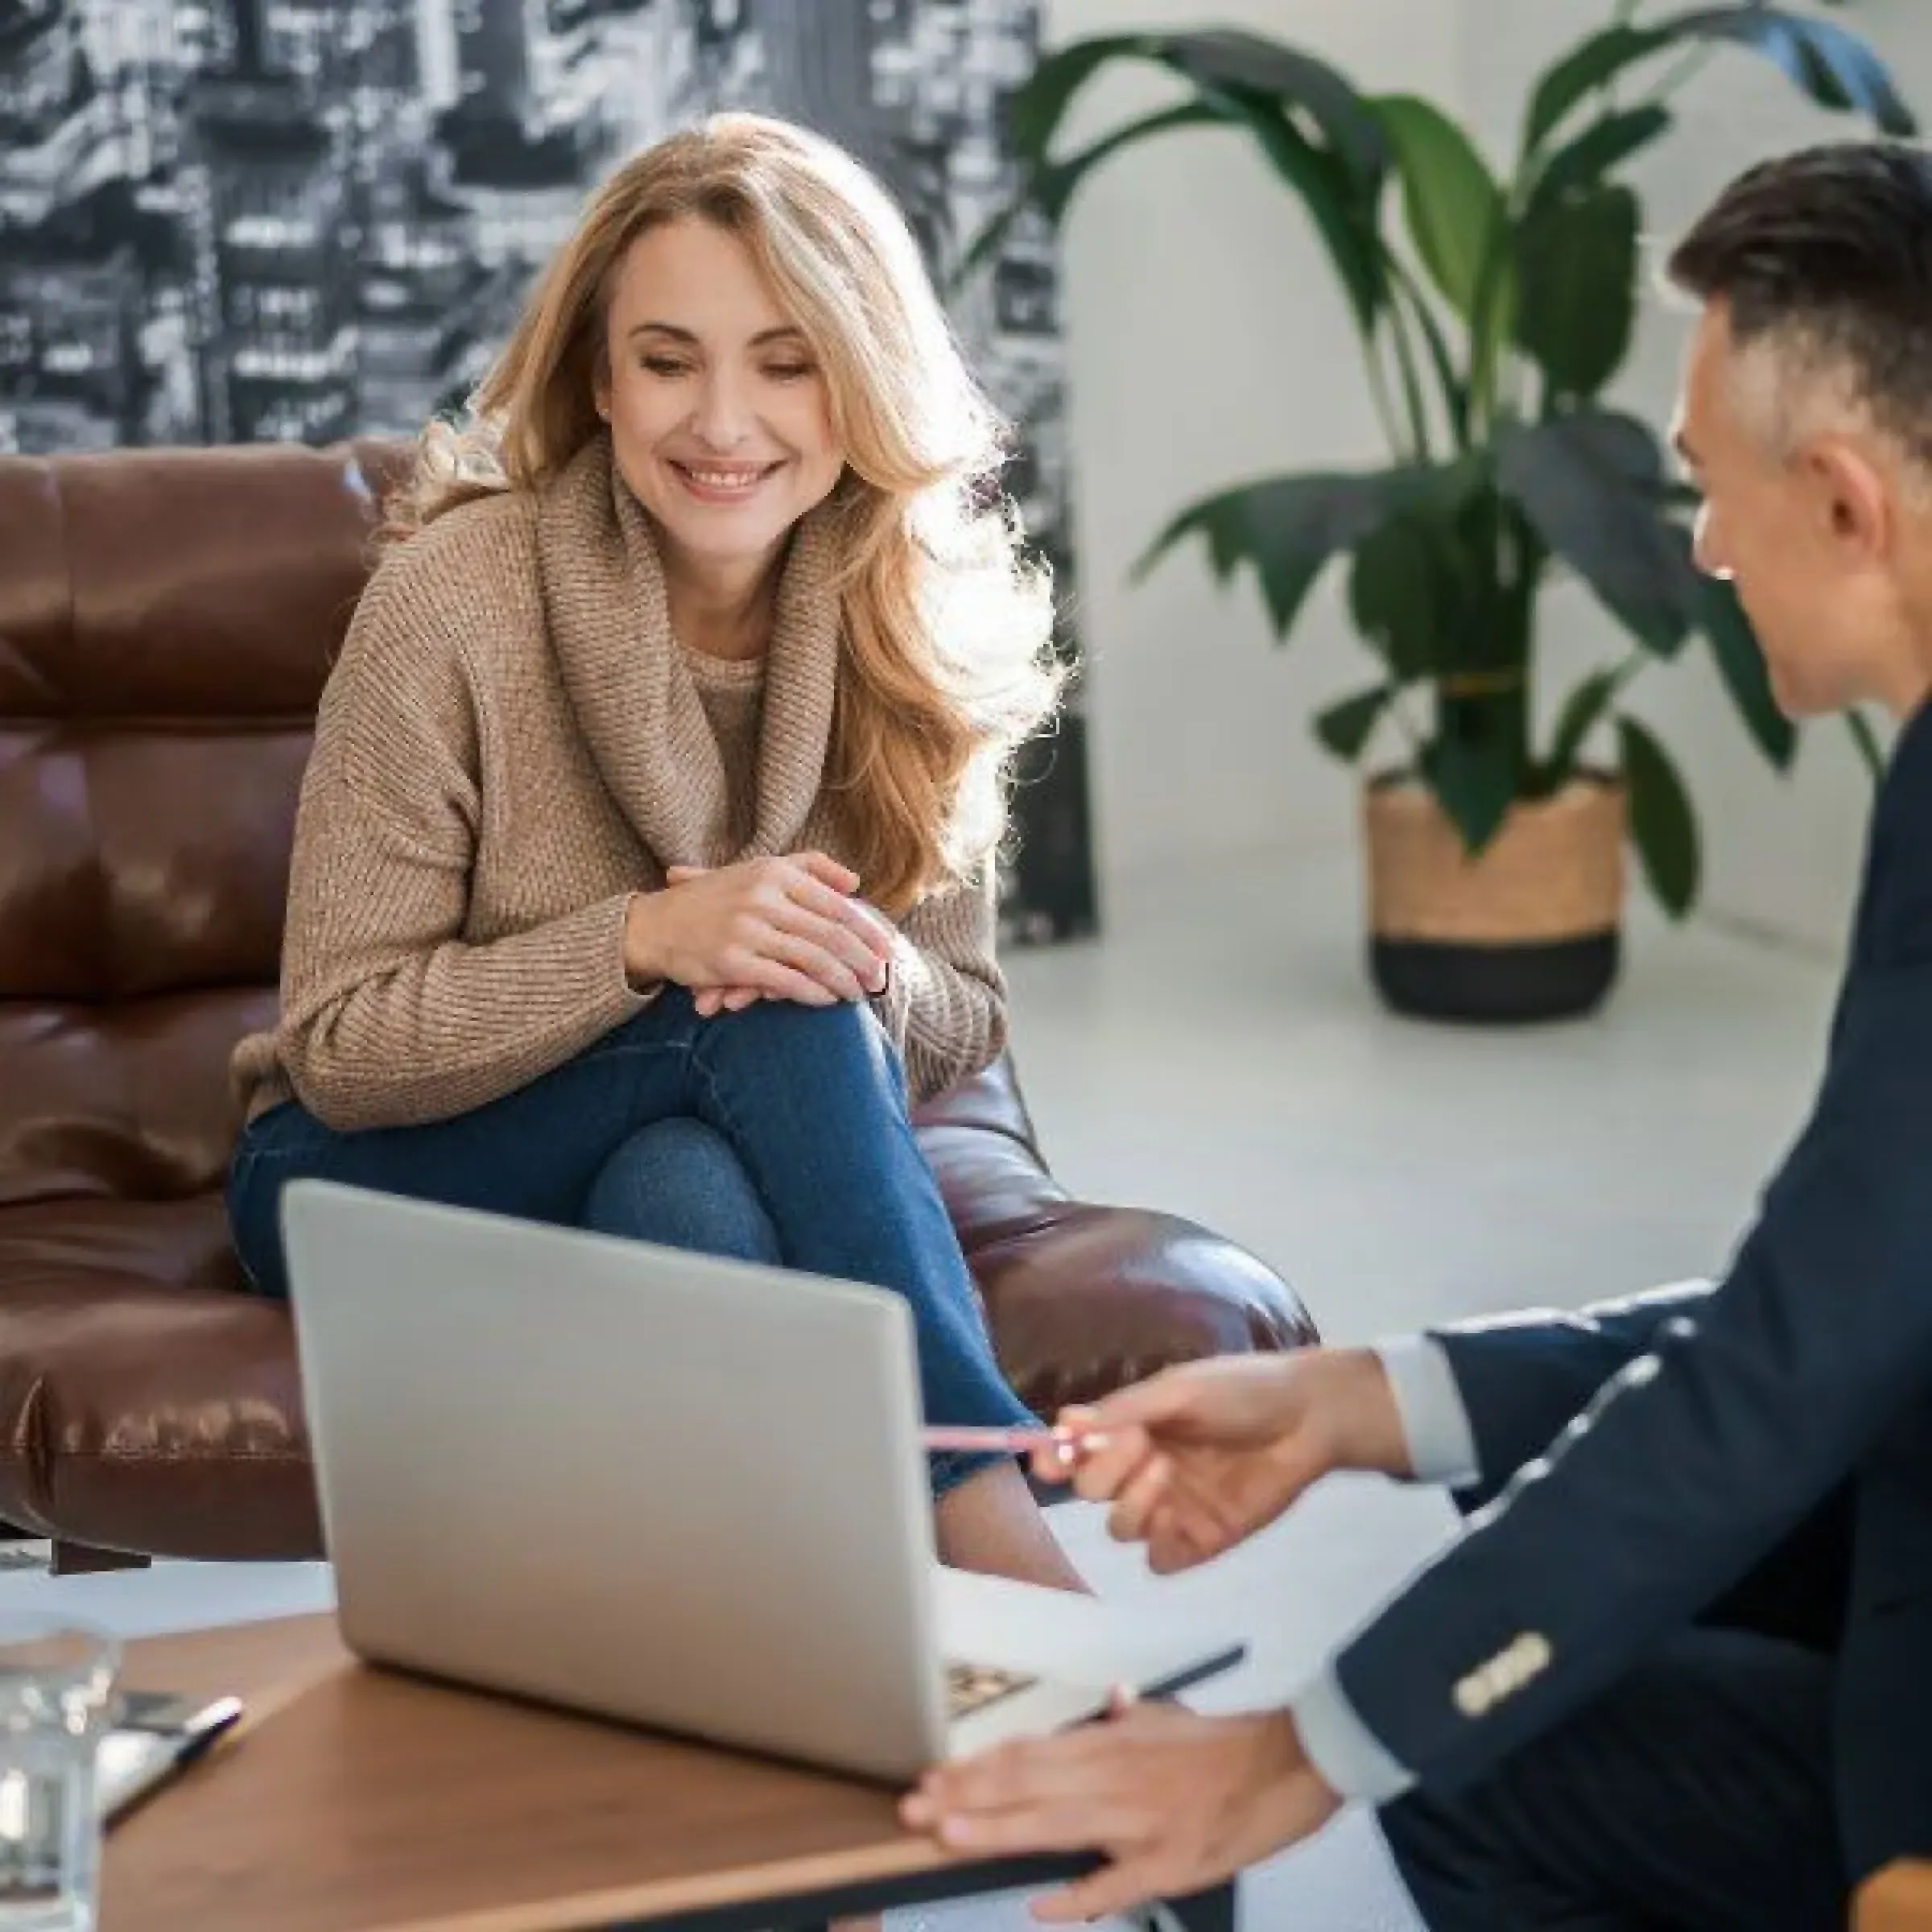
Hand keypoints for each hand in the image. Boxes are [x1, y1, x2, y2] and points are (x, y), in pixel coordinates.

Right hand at [624, 853, 892, 1007]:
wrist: (655, 925)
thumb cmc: (714, 899)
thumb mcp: (758, 869)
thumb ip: (808, 868)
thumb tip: (855, 883)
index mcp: (773, 872)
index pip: (833, 902)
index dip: (865, 928)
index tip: (887, 947)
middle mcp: (762, 897)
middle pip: (829, 932)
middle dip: (861, 959)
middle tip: (881, 978)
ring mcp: (747, 929)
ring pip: (812, 958)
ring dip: (842, 980)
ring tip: (859, 994)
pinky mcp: (733, 961)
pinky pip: (785, 981)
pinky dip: (812, 993)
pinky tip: (827, 1000)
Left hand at [900, 1699, 1340, 1922]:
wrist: (1294, 1764)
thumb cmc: (1228, 1747)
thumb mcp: (1169, 1720)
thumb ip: (1129, 1719)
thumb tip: (1108, 1702)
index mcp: (1113, 1741)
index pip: (1028, 1752)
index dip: (977, 1766)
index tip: (933, 1777)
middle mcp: (1117, 1776)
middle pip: (1029, 1784)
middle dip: (967, 1797)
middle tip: (916, 1808)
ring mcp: (1142, 1822)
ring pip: (1056, 1825)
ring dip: (998, 1832)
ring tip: (950, 1837)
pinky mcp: (1171, 1864)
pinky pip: (1113, 1886)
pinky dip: (1076, 1899)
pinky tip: (1039, 1907)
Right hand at [1038, 1349, 1409, 1572]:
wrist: (1308, 1417)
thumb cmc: (1243, 1390)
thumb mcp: (1179, 1390)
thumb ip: (1123, 1410)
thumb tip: (1064, 1423)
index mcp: (1131, 1430)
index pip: (1075, 1453)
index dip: (1054, 1460)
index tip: (1050, 1460)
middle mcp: (1142, 1471)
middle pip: (1091, 1493)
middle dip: (1105, 1471)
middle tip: (1142, 1443)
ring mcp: (1172, 1509)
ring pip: (1120, 1531)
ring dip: (1132, 1504)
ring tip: (1167, 1471)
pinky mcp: (1202, 1540)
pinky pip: (1161, 1562)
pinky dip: (1160, 1546)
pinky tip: (1180, 1518)